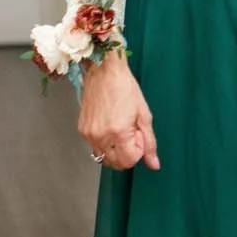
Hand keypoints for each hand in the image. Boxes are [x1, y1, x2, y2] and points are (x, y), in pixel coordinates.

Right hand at [78, 53, 158, 171]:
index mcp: (117, 132)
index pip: (129, 161)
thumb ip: (149, 142)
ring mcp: (88, 134)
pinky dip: (105, 143)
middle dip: (127, 153)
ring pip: (104, 157)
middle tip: (131, 133)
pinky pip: (95, 147)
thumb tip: (154, 164)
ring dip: (115, 150)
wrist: (105, 72)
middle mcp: (100, 136)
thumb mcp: (144, 114)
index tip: (139, 135)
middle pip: (116, 163)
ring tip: (120, 129)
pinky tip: (110, 126)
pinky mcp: (82, 130)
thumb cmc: (125, 88)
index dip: (138, 150)